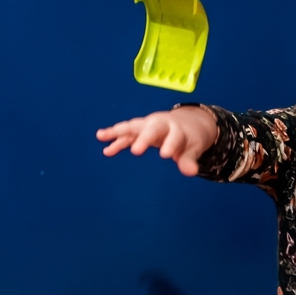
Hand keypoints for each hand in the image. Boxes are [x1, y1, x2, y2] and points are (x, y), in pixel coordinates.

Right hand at [96, 106, 218, 176]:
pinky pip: (126, 135)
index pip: (174, 136)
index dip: (170, 144)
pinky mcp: (140, 130)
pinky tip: (106, 149)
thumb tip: (192, 172)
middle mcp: (160, 124)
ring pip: (133, 127)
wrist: (187, 122)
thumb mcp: (194, 148)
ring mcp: (148, 125)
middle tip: (137, 151)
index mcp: (177, 128)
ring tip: (101, 136)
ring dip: (118, 132)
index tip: (166, 155)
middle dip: (143, 139)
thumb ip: (189, 159)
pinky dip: (116, 140)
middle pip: (152, 129)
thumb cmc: (190, 137)